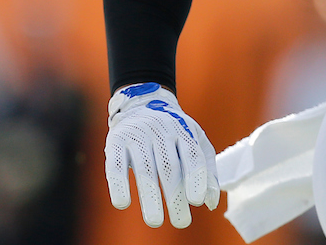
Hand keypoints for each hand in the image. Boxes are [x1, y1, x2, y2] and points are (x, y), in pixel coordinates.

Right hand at [105, 83, 219, 227]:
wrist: (141, 103)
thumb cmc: (173, 131)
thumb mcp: (195, 142)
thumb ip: (206, 170)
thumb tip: (210, 203)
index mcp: (184, 131)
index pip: (192, 156)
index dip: (196, 179)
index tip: (196, 202)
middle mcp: (161, 131)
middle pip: (169, 168)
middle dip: (175, 198)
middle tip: (181, 222)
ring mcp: (137, 135)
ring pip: (145, 170)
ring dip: (150, 198)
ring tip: (156, 222)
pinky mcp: (116, 142)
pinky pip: (115, 166)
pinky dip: (119, 185)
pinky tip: (123, 204)